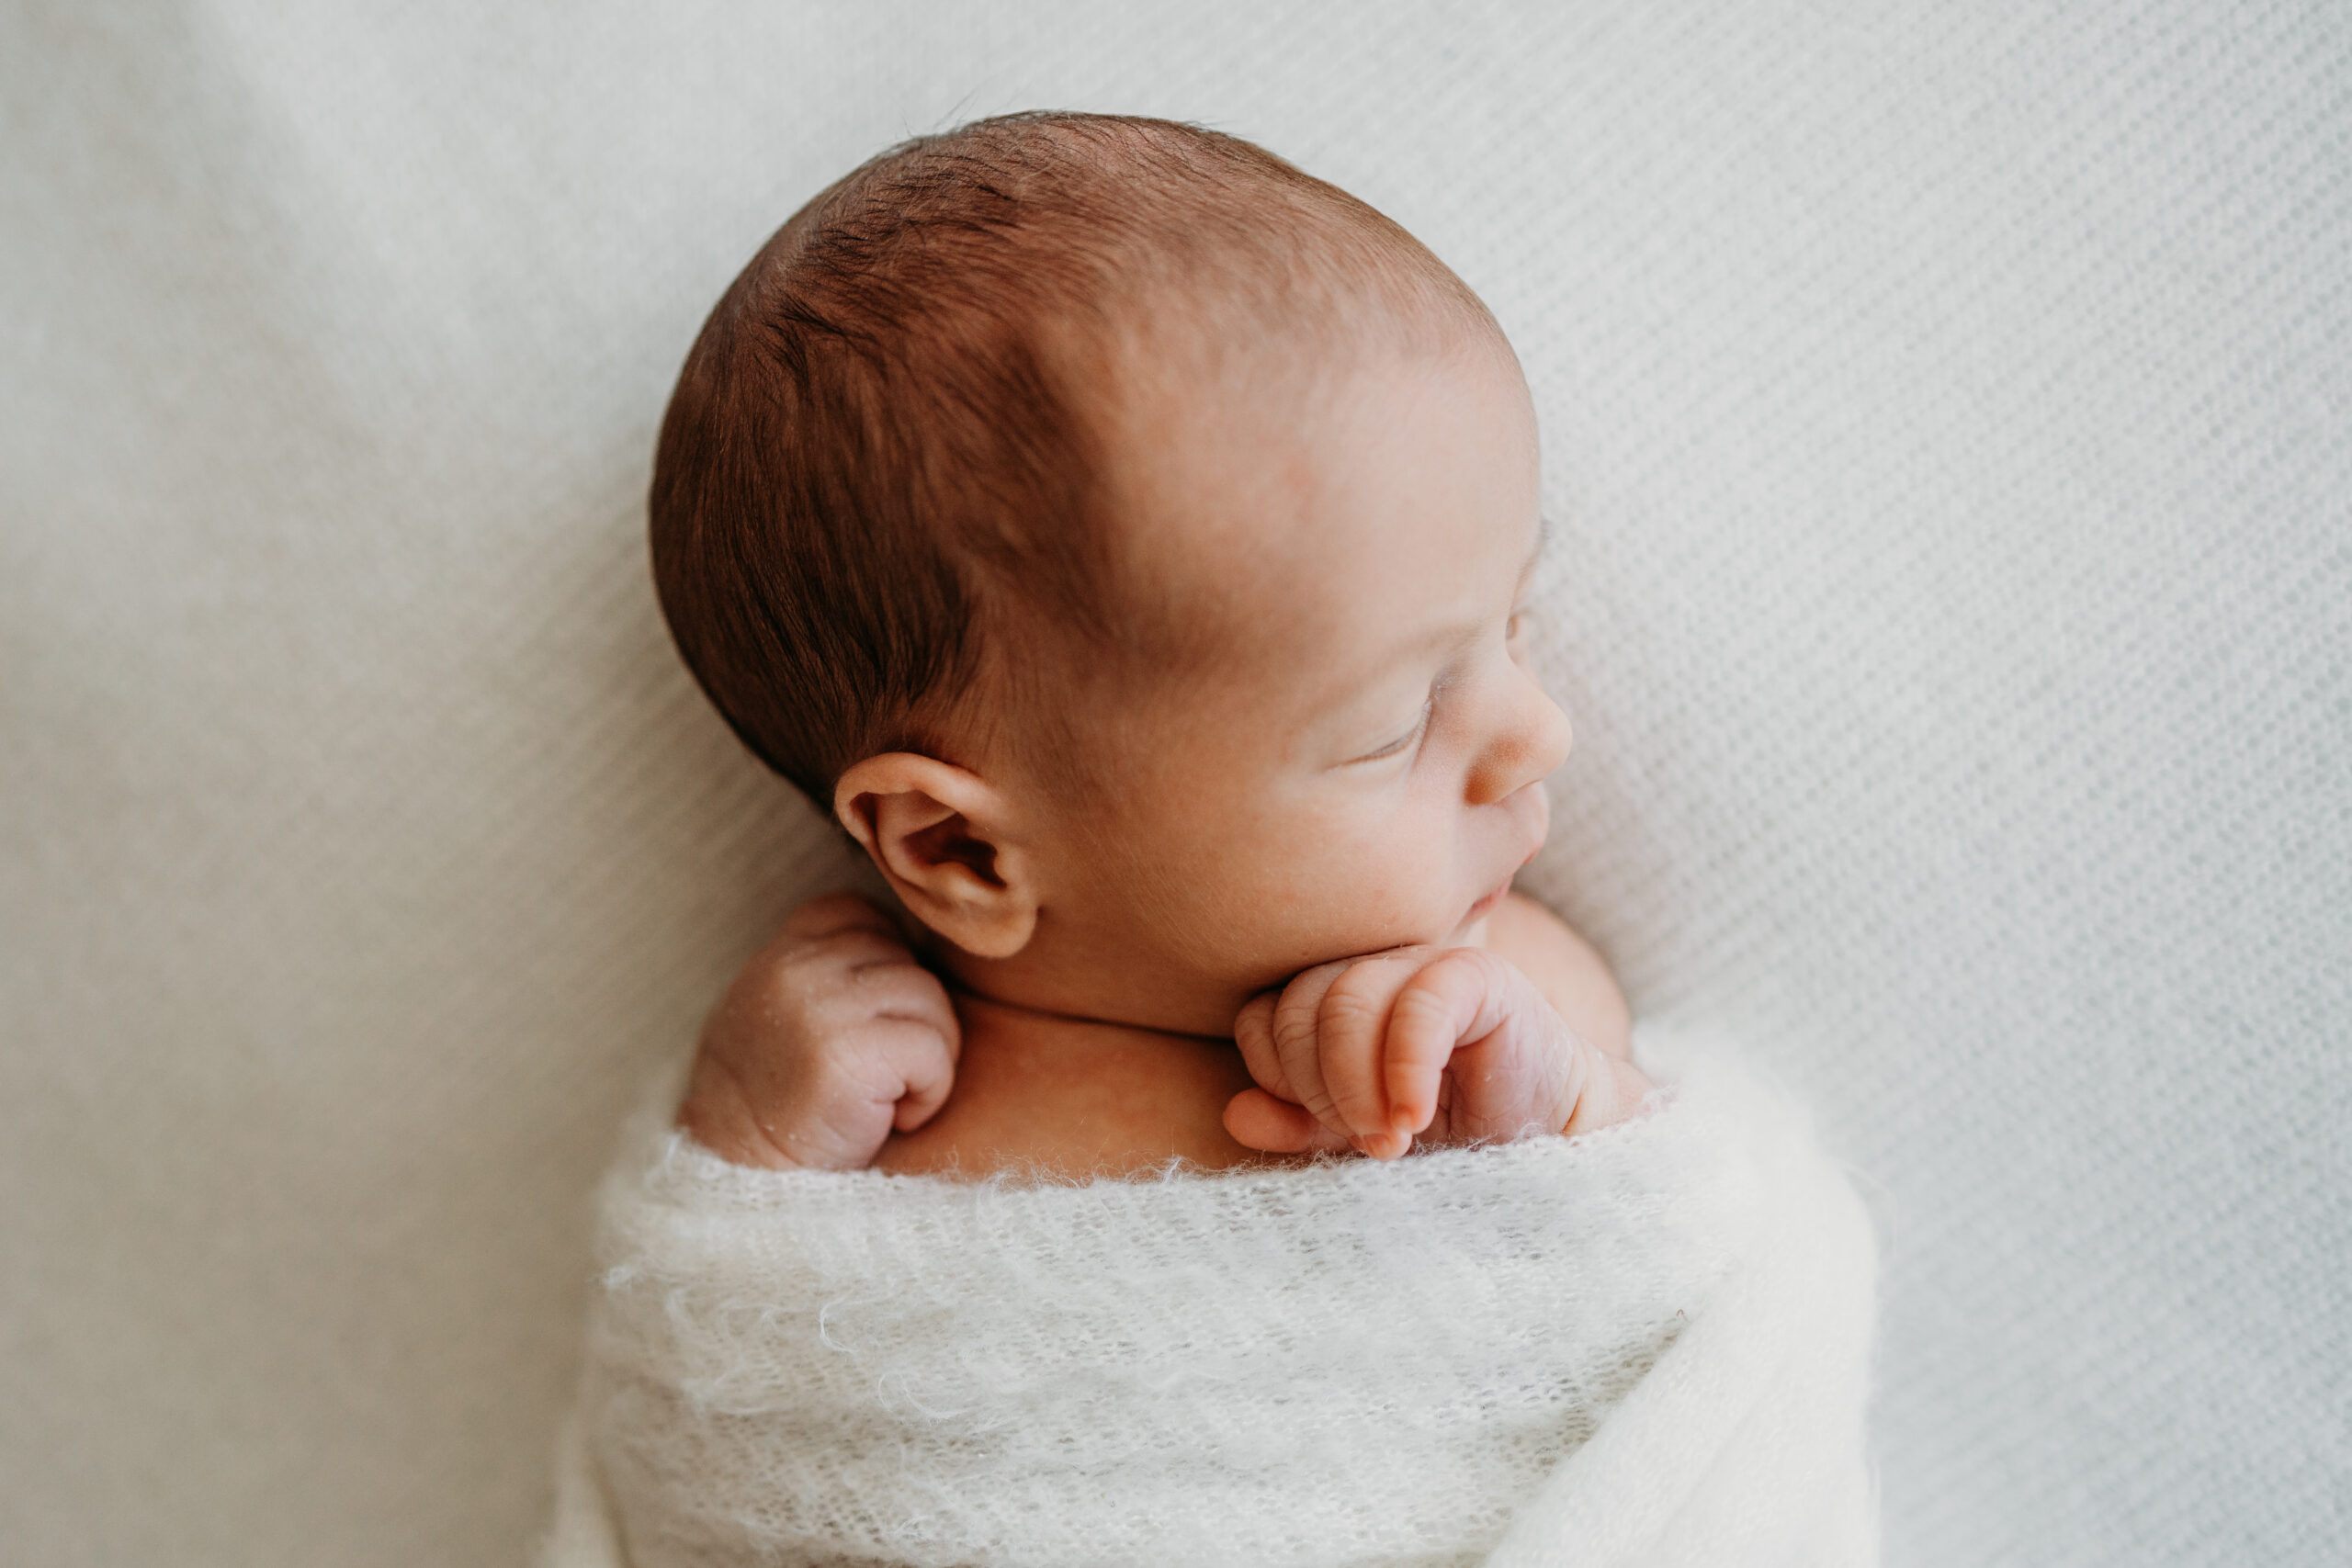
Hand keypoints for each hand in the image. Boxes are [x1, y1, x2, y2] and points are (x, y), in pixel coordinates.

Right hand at [676, 893, 959, 1169]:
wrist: (737, 1180)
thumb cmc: (775, 1103)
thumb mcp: (782, 1014)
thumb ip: (829, 972)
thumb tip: (914, 944)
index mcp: (781, 952)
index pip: (862, 916)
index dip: (884, 968)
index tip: (867, 1027)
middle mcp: (797, 969)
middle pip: (906, 961)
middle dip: (912, 1019)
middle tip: (881, 1074)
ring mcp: (822, 1007)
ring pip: (929, 999)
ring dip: (927, 1056)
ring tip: (887, 1096)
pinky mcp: (850, 1055)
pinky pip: (931, 1049)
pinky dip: (930, 1090)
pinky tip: (892, 1118)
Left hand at [1223, 945, 1649, 1159]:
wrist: (1551, 1138)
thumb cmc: (1452, 1131)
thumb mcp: (1360, 1133)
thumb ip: (1298, 1122)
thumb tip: (1235, 1114)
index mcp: (1331, 991)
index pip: (1262, 1013)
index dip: (1278, 1077)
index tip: (1323, 1126)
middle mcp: (1371, 963)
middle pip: (1298, 1006)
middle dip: (1321, 1088)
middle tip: (1367, 1138)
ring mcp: (1422, 959)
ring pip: (1347, 1001)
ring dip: (1360, 1086)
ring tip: (1394, 1137)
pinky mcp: (1477, 973)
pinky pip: (1418, 1005)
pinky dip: (1407, 1070)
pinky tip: (1418, 1117)